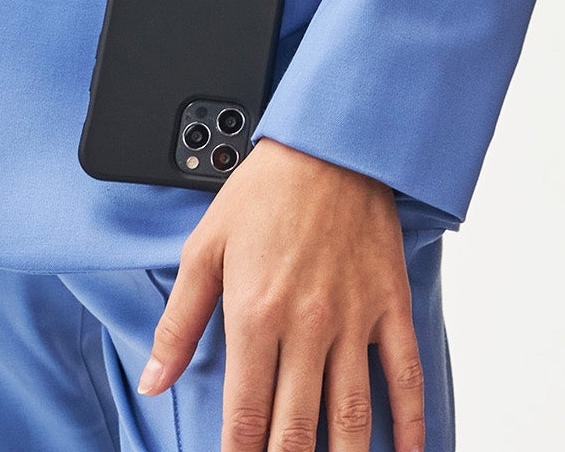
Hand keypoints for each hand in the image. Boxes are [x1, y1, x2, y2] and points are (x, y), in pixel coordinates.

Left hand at [139, 138, 423, 451]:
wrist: (332, 141)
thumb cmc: (265, 190)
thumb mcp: (205, 248)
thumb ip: (179, 322)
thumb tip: (154, 381)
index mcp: (255, 316)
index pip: (246, 419)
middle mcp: (307, 326)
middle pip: (297, 430)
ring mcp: (354, 318)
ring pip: (352, 415)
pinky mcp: (390, 303)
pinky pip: (405, 372)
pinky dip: (411, 421)